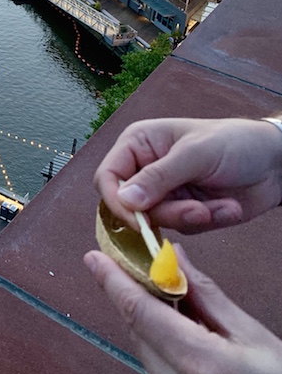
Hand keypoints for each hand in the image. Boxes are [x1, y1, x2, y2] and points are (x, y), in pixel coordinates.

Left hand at [84, 248, 281, 373]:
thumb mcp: (256, 340)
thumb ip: (207, 297)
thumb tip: (171, 258)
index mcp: (203, 370)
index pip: (141, 314)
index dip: (113, 281)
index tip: (94, 257)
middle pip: (140, 332)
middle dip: (132, 294)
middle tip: (125, 260)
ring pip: (146, 354)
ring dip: (148, 321)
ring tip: (160, 292)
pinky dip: (161, 348)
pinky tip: (176, 332)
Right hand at [93, 118, 281, 232]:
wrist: (275, 163)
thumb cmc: (234, 143)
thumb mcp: (195, 155)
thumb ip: (158, 178)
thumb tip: (124, 200)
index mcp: (138, 145)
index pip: (108, 178)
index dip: (117, 201)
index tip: (139, 219)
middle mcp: (145, 169)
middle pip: (131, 206)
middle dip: (167, 213)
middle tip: (197, 211)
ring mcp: (165, 193)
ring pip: (158, 222)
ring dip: (192, 218)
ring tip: (222, 206)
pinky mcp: (184, 212)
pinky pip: (183, 230)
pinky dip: (207, 222)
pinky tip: (228, 207)